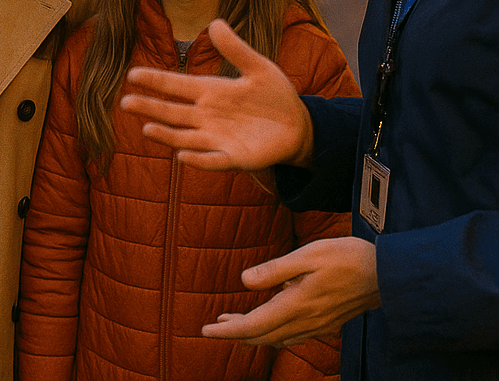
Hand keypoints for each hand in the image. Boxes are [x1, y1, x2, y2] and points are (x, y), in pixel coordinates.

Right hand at [120, 19, 312, 170]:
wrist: (298, 126)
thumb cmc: (274, 94)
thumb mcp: (257, 67)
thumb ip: (236, 48)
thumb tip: (214, 22)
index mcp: (210, 91)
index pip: (176, 85)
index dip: (155, 80)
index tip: (132, 75)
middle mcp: (206, 115)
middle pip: (172, 112)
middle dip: (149, 108)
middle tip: (125, 103)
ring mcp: (217, 138)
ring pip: (184, 137)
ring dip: (166, 135)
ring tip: (147, 129)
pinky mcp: (234, 157)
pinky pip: (212, 159)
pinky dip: (198, 160)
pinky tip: (183, 156)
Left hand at [202, 237, 380, 345]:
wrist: (387, 275)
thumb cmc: (347, 258)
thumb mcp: (308, 255)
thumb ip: (275, 270)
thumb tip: (244, 281)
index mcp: (296, 304)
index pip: (254, 325)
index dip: (228, 331)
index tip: (206, 330)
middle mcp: (305, 320)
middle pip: (262, 336)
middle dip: (236, 333)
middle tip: (215, 325)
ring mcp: (316, 324)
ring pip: (276, 337)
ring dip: (253, 332)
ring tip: (233, 321)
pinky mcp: (325, 322)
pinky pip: (292, 334)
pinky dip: (272, 331)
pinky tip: (268, 318)